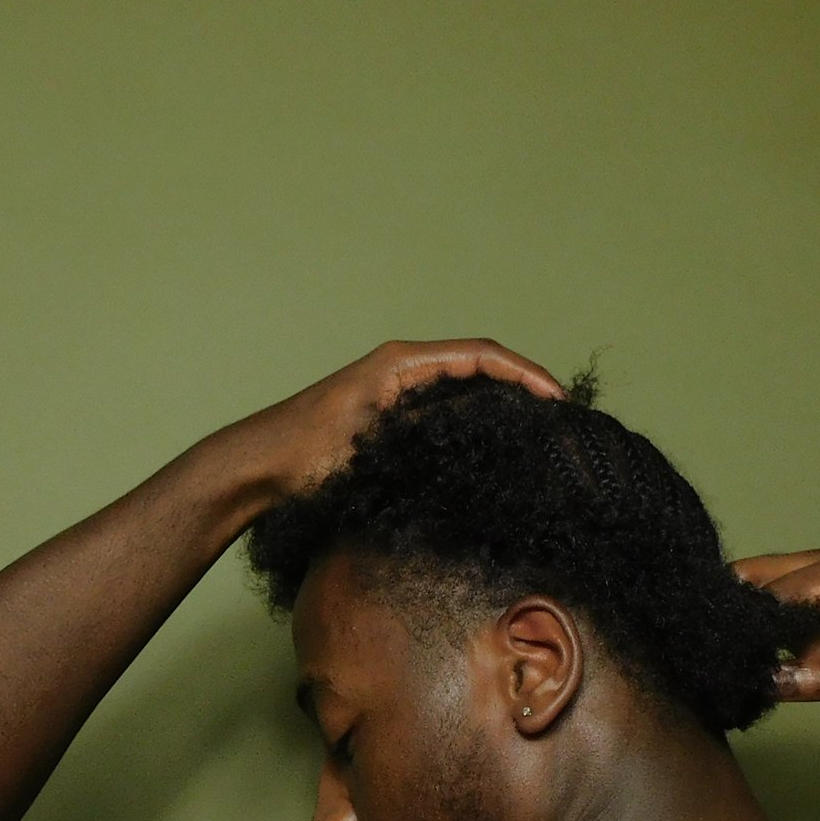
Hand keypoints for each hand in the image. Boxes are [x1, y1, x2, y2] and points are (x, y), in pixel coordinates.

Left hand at [248, 338, 564, 497]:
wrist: (258, 466)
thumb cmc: (303, 454)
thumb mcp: (373, 443)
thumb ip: (426, 428)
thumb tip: (486, 421)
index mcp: (400, 362)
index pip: (480, 354)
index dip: (525, 373)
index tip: (556, 398)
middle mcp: (402, 365)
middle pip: (480, 362)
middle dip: (524, 383)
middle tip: (560, 416)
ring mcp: (396, 386)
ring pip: (466, 383)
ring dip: (503, 399)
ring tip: (539, 426)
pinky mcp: (391, 409)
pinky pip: (446, 402)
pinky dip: (478, 412)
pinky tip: (494, 439)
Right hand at [731, 548, 819, 718]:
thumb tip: (772, 682)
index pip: (778, 591)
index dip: (749, 622)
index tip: (726, 657)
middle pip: (754, 578)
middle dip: (732, 614)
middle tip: (714, 655)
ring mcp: (811, 583)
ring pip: (750, 591)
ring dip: (735, 622)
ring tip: (720, 659)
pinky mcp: (803, 605)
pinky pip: (761, 610)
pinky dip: (745, 632)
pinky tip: (735, 659)